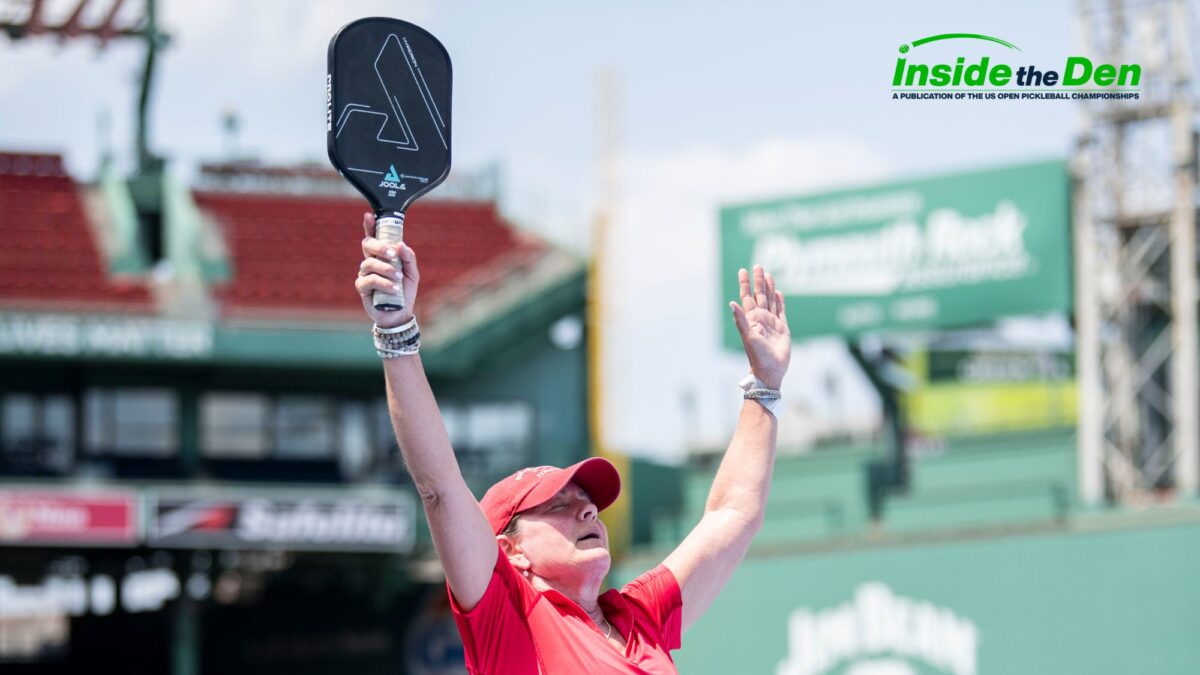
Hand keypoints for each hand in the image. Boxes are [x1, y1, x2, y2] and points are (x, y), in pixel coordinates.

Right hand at [355, 212, 418, 328]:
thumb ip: (408, 257)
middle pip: (367, 245)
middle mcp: (372, 261)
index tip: (369, 216)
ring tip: (398, 278)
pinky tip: (393, 288)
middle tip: (393, 255)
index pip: (374, 237)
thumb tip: (400, 244)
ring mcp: (365, 273)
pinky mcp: (362, 287)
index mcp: (383, 255)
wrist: (400, 313)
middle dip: (380, 246)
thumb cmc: (405, 291)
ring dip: (386, 269)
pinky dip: (383, 282)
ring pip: (369, 262)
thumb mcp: (412, 273)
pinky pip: (369, 279)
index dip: (370, 226)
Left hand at [729, 265, 790, 388]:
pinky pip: (781, 311)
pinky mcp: (782, 328)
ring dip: (769, 287)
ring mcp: (772, 322)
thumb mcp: (748, 336)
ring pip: (771, 300)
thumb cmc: (757, 355)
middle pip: (760, 294)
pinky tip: (778, 292)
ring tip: (768, 274)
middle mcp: (761, 318)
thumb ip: (740, 320)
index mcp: (751, 318)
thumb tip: (731, 303)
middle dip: (758, 281)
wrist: (771, 370)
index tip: (743, 270)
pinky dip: (780, 301)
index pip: (747, 296)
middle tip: (757, 265)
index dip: (745, 284)